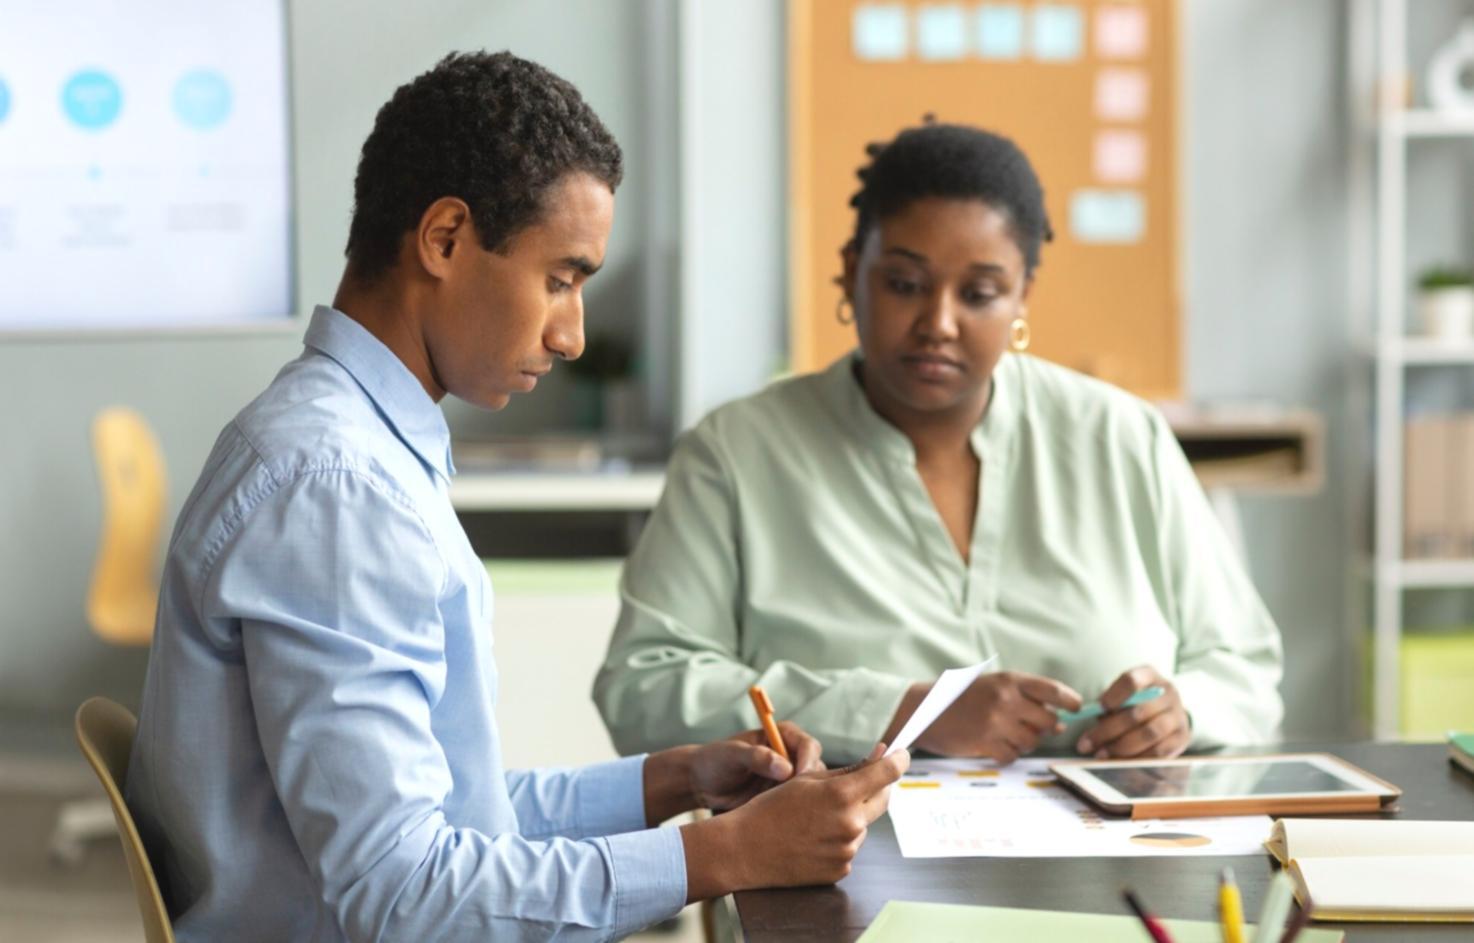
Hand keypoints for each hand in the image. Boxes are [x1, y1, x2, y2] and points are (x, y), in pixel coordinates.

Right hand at [680, 745, 908, 900]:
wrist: (744, 849)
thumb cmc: (771, 807)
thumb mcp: (806, 780)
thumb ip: (848, 770)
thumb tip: (881, 756)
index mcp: (842, 794)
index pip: (887, 773)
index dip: (899, 760)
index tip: (903, 754)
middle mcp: (850, 823)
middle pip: (883, 800)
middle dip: (877, 788)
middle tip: (859, 782)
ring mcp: (847, 850)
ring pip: (862, 825)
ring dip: (850, 817)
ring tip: (814, 819)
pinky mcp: (840, 869)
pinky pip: (848, 848)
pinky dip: (837, 840)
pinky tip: (811, 839)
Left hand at [688, 721, 825, 811]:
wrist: (701, 785)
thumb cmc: (714, 761)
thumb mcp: (731, 755)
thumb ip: (756, 757)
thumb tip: (785, 768)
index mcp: (782, 735)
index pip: (808, 745)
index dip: (807, 762)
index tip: (798, 779)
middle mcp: (791, 755)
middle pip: (816, 768)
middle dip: (811, 785)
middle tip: (797, 801)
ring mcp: (790, 778)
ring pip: (813, 790)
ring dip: (806, 801)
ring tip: (788, 813)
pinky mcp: (785, 798)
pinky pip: (801, 806)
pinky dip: (797, 813)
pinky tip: (785, 823)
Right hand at [887, 671, 1081, 763]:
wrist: (925, 709)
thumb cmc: (961, 696)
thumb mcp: (993, 685)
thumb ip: (1025, 698)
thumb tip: (1059, 722)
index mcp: (1009, 680)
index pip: (1053, 690)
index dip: (1071, 701)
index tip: (1077, 708)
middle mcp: (1006, 699)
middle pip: (1047, 720)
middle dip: (1045, 728)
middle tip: (1031, 726)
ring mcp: (996, 721)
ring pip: (1031, 741)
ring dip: (1025, 742)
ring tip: (1007, 735)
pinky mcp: (985, 742)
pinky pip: (1012, 755)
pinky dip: (1007, 754)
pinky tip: (995, 746)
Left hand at [1077, 665, 1189, 758]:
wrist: (1170, 713)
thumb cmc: (1137, 702)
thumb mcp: (1123, 695)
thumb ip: (1109, 704)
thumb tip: (1095, 721)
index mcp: (1149, 676)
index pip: (1132, 680)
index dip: (1114, 695)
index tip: (1099, 708)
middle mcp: (1167, 693)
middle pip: (1137, 712)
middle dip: (1108, 731)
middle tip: (1086, 743)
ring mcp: (1178, 715)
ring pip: (1148, 734)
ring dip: (1121, 747)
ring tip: (1100, 754)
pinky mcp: (1182, 737)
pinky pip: (1158, 752)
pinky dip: (1136, 758)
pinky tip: (1119, 761)